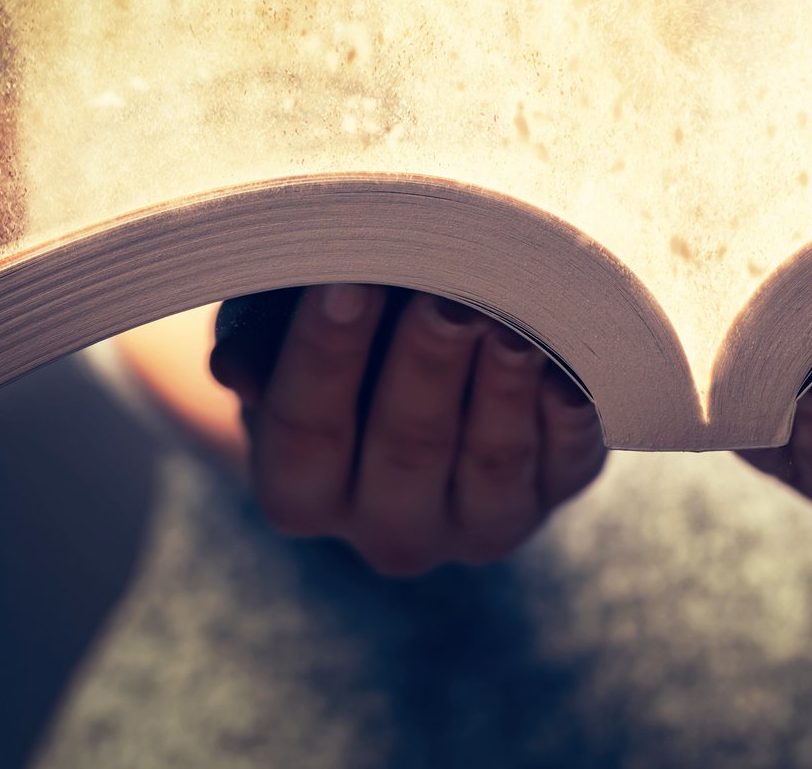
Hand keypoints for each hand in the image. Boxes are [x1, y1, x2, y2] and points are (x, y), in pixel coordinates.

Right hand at [208, 284, 605, 575]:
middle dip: (424, 367)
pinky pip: (566, 465)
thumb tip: (241, 369)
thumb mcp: (276, 331)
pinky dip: (570, 417)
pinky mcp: (553, 495)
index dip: (323, 357)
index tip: (344, 283)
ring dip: (501, 388)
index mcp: (301, 494)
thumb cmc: (334, 333)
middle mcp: (387, 528)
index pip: (307, 431)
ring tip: (509, 323)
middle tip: (441, 297)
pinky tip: (571, 368)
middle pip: (405, 449)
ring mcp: (476, 524)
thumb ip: (257, 339)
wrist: (408, 371)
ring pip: (490, 463)